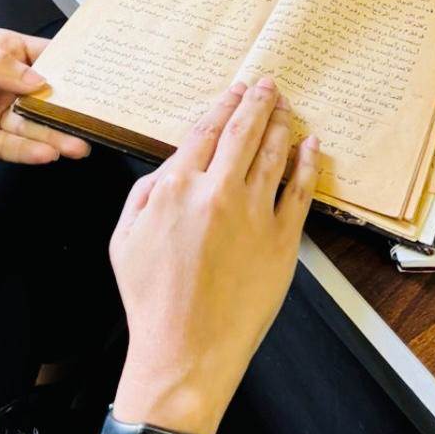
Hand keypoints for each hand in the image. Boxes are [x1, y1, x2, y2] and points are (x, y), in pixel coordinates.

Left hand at [0, 27, 90, 171]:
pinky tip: (47, 152)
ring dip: (56, 133)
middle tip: (92, 115)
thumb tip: (34, 77)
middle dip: (68, 104)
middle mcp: (0, 83)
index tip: (90, 73)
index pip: (37, 53)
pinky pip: (16, 146)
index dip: (65, 62)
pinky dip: (32, 150)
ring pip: (34, 123)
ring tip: (76, 143)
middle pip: (43, 93)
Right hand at [109, 78, 318, 433]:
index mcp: (176, 188)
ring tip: (287, 108)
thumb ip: (143, 195)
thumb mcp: (124, 239)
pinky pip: (300, 191)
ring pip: (274, 154)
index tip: (234, 91)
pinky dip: (306, 164)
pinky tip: (310, 148)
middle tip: (268, 84)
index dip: (223, 105)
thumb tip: (169, 169)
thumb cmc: (152, 300)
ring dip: (282, 124)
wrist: (184, 349)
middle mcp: (218, 193)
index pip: (205, 132)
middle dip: (258, 101)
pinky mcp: (282, 241)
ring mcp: (254, 215)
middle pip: (244, 132)